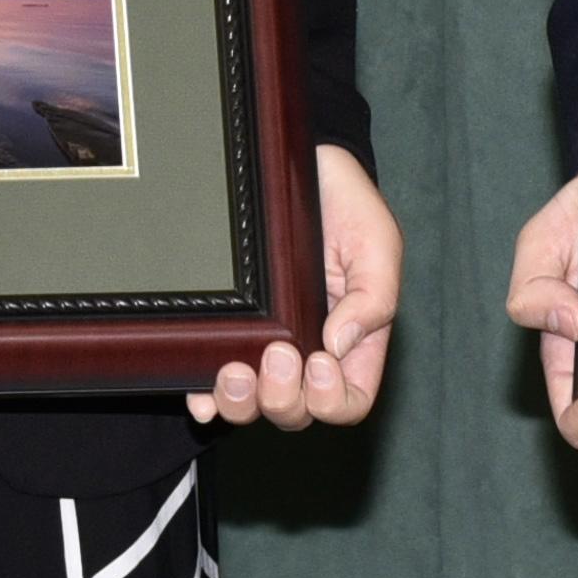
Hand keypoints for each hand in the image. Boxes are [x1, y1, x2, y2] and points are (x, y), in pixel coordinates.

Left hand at [191, 142, 401, 427]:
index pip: (348, 402)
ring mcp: (264, 347)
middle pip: (295, 412)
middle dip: (283, 398)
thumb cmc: (349, 207)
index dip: (333, 400)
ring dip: (242, 404)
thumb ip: (374, 298)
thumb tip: (337, 346)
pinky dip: (205, 398)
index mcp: (353, 344)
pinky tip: (200, 394)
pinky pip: (212, 384)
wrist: (305, 166)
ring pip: (252, 406)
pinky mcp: (231, 331)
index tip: (320, 361)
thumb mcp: (377, 246)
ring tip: (234, 372)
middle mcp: (307, 353)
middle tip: (277, 353)